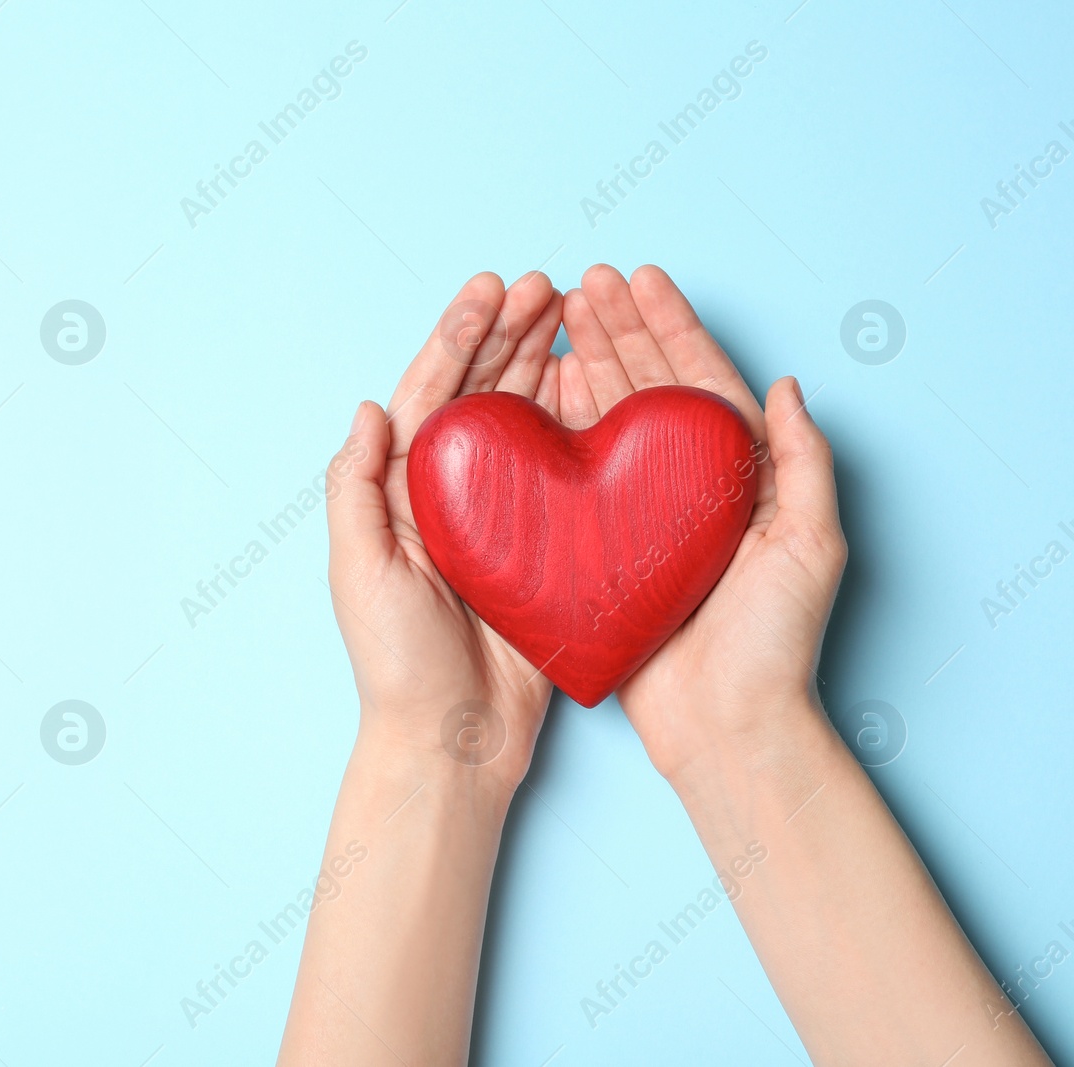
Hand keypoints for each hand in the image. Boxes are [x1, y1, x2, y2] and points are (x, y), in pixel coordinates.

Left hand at [326, 269, 563, 789]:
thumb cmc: (395, 663)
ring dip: (546, 364)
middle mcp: (450, 495)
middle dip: (511, 333)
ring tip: (576, 315)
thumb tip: (367, 407)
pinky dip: (579, 427)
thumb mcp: (359, 571)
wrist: (454, 740)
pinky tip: (600, 390)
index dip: (459, 336)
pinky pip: (564, 473)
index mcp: (402, 492)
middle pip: (482, 393)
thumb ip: (357, 488)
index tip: (492, 287)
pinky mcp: (544, 549)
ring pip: (525, 422)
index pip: (430, 393)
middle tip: (550, 284)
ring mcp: (500, 519)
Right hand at [556, 264, 846, 778]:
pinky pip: (576, 477)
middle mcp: (686, 487)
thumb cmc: (773, 643)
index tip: (637, 278)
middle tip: (581, 283)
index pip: (699, 380)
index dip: (670, 325)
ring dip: (585, 365)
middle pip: (648, 387)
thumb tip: (788, 385)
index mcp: (739, 476)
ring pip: (608, 421)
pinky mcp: (601, 550)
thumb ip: (803, 462)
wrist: (725, 729)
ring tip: (556, 317)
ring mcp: (640, 517)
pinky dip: (557, 430)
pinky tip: (534, 394)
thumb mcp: (810, 544)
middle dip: (617, 329)